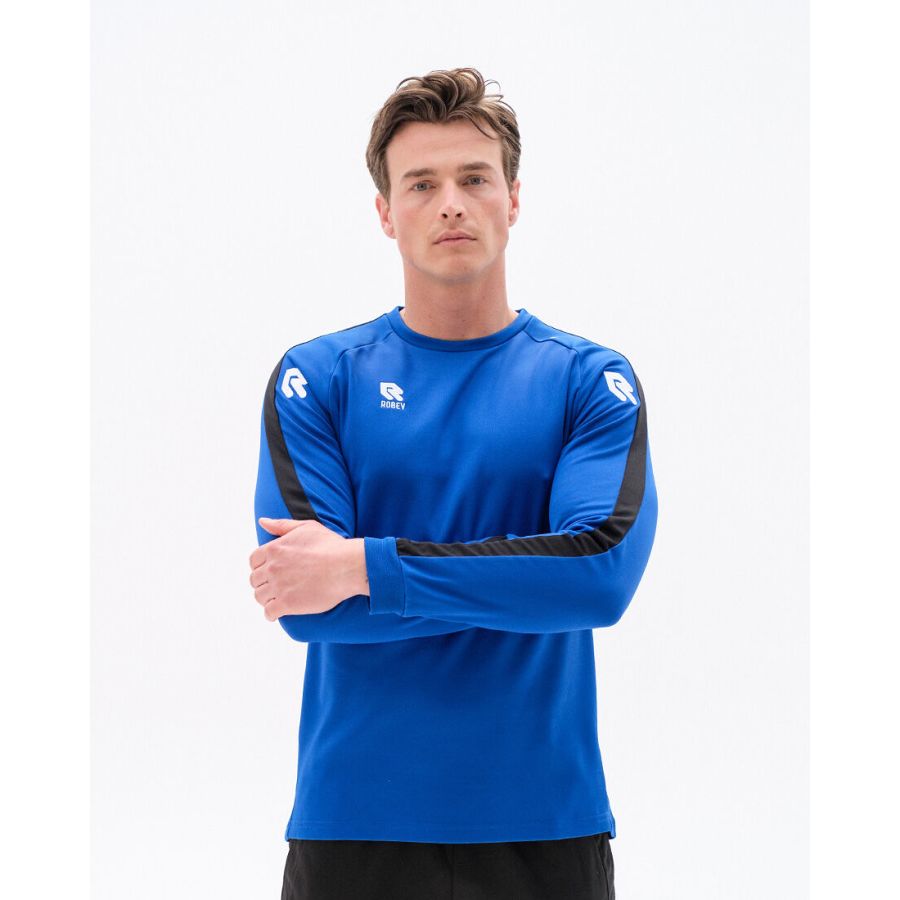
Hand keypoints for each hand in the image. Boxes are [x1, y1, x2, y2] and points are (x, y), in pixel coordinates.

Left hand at [248, 518, 367, 621]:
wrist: (346, 566)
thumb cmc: (331, 545)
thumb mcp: (307, 527)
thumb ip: (282, 525)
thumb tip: (262, 521)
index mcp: (274, 549)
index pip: (254, 560)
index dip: (260, 566)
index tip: (268, 571)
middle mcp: (273, 567)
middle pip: (255, 580)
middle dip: (263, 583)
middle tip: (274, 586)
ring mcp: (278, 586)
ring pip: (260, 596)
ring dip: (266, 598)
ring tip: (275, 600)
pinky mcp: (287, 604)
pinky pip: (269, 612)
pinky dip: (270, 614)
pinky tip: (276, 614)